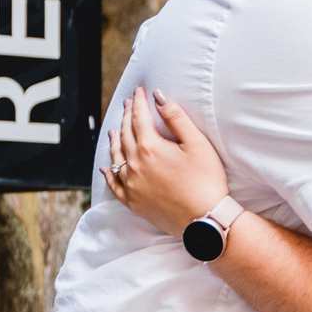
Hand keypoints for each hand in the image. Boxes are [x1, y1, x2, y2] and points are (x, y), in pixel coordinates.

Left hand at [101, 87, 229, 238]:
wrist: (205, 220)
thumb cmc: (206, 181)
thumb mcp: (197, 143)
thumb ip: (176, 117)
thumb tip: (158, 97)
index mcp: (150, 147)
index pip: (139, 117)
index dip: (138, 102)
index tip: (139, 91)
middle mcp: (135, 164)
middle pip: (126, 134)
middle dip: (126, 116)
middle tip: (128, 104)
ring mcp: (131, 184)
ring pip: (116, 156)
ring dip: (115, 140)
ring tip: (114, 130)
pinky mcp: (133, 202)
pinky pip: (114, 184)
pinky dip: (108, 173)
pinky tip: (105, 167)